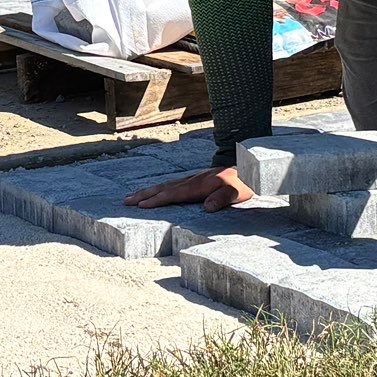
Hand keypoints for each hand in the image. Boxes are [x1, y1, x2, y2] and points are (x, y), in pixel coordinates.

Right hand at [127, 166, 251, 211]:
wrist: (250, 168)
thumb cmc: (244, 183)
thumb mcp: (237, 193)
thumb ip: (222, 199)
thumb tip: (207, 208)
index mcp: (200, 185)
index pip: (174, 194)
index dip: (157, 200)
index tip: (142, 206)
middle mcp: (193, 180)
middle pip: (164, 187)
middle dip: (144, 194)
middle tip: (126, 201)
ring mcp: (193, 178)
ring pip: (166, 185)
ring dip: (148, 191)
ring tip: (133, 197)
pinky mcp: (196, 179)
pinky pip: (172, 184)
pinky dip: (159, 188)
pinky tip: (155, 192)